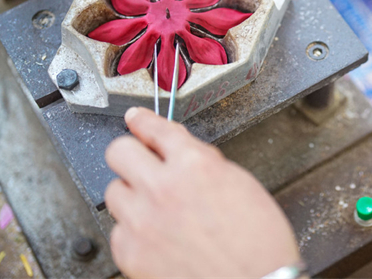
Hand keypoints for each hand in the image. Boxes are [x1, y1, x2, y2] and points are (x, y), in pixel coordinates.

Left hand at [104, 107, 299, 278]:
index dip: (143, 121)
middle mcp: (162, 188)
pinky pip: (117, 230)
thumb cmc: (258, 243)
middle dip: (131, 153)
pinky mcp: (130, 253)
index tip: (136, 119)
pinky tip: (154, 235)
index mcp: (194, 165)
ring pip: (113, 191)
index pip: (155, 129)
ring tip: (154, 207)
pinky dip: (133, 230)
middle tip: (141, 161)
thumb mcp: (241, 184)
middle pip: (119, 152)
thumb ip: (205, 163)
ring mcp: (142, 222)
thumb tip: (182, 154)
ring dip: (132, 194)